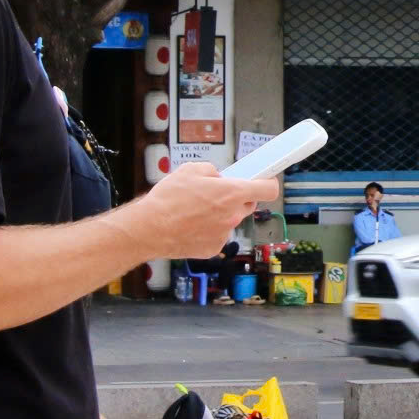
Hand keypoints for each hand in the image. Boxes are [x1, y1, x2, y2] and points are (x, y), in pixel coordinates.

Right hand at [133, 163, 277, 257]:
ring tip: (194, 211)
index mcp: (232, 193)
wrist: (149, 229)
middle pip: (248, 204)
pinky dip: (208, 230)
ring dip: (220, 214)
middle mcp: (233, 215)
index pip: (268, 189)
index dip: (268, 183)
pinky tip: (190, 226)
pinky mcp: (213, 248)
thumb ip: (212, 171)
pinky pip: (217, 234)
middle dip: (237, 198)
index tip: (265, 180)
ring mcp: (224, 234)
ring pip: (230, 220)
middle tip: (216, 193)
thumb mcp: (190, 170)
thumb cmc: (168, 200)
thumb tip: (218, 177)